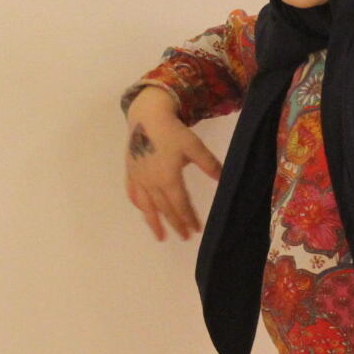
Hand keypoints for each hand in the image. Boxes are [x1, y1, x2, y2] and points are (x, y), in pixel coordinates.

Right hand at [123, 89, 220, 240]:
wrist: (147, 116)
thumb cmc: (173, 131)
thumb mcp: (194, 146)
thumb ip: (208, 164)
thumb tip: (223, 180)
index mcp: (169, 179)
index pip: (181, 204)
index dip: (188, 218)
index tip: (196, 230)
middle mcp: (152, 183)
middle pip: (165, 209)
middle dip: (175, 224)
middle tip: (184, 237)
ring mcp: (139, 179)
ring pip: (146, 206)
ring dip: (154, 223)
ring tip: (160, 237)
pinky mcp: (130, 172)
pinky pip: (133, 193)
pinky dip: (138, 204)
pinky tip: (143, 210)